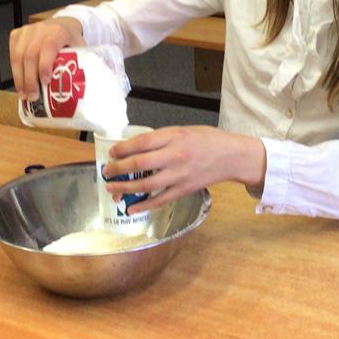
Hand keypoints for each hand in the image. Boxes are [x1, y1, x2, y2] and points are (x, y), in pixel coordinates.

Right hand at [8, 17, 84, 99]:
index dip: (45, 65)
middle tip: (33, 96)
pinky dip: (15, 71)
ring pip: (18, 56)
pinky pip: (12, 55)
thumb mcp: (80, 49)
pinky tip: (20, 84)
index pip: (48, 46)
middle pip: (30, 55)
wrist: (62, 26)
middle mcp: (41, 29)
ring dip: (20, 78)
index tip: (45, 82)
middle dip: (30, 79)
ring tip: (24, 94)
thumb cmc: (71, 41)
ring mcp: (27, 31)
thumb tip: (78, 89)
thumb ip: (79, 64)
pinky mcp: (17, 35)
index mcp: (59, 31)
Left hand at [102, 126, 265, 213]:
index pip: (142, 142)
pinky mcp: (184, 190)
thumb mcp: (183, 130)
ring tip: (111, 188)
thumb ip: (162, 138)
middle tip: (106, 171)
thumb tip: (135, 147)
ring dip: (125, 188)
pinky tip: (131, 208)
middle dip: (118, 169)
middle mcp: (175, 156)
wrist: (231, 156)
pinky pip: (160, 200)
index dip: (123, 148)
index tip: (111, 152)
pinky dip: (144, 205)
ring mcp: (179, 175)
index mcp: (174, 137)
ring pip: (146, 185)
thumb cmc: (207, 140)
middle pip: (140, 164)